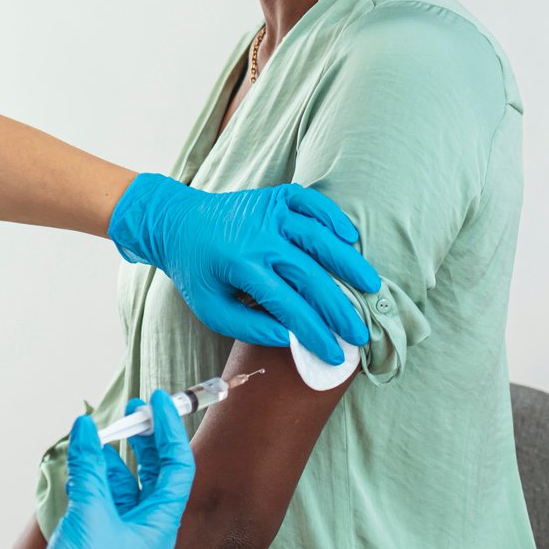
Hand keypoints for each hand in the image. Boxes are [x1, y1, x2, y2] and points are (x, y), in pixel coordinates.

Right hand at [0, 391, 193, 548]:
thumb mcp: (90, 510)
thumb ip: (89, 464)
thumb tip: (85, 426)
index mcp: (160, 528)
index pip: (177, 469)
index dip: (171, 431)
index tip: (160, 400)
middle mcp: (146, 533)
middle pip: (154, 475)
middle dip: (145, 441)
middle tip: (134, 409)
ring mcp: (121, 539)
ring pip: (124, 487)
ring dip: (112, 459)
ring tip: (98, 435)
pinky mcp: (96, 544)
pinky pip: (102, 501)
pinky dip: (93, 479)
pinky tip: (80, 465)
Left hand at [106, 174, 378, 363]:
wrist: (178, 222)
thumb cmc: (198, 271)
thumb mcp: (211, 308)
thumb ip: (250, 326)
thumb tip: (290, 338)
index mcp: (241, 267)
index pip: (289, 305)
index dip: (314, 332)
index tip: (334, 352)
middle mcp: (259, 237)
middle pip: (310, 274)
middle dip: (339, 308)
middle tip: (360, 332)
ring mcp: (269, 212)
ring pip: (318, 236)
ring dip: (348, 262)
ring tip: (370, 286)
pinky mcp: (276, 196)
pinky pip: (311, 202)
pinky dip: (333, 217)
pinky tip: (350, 238)